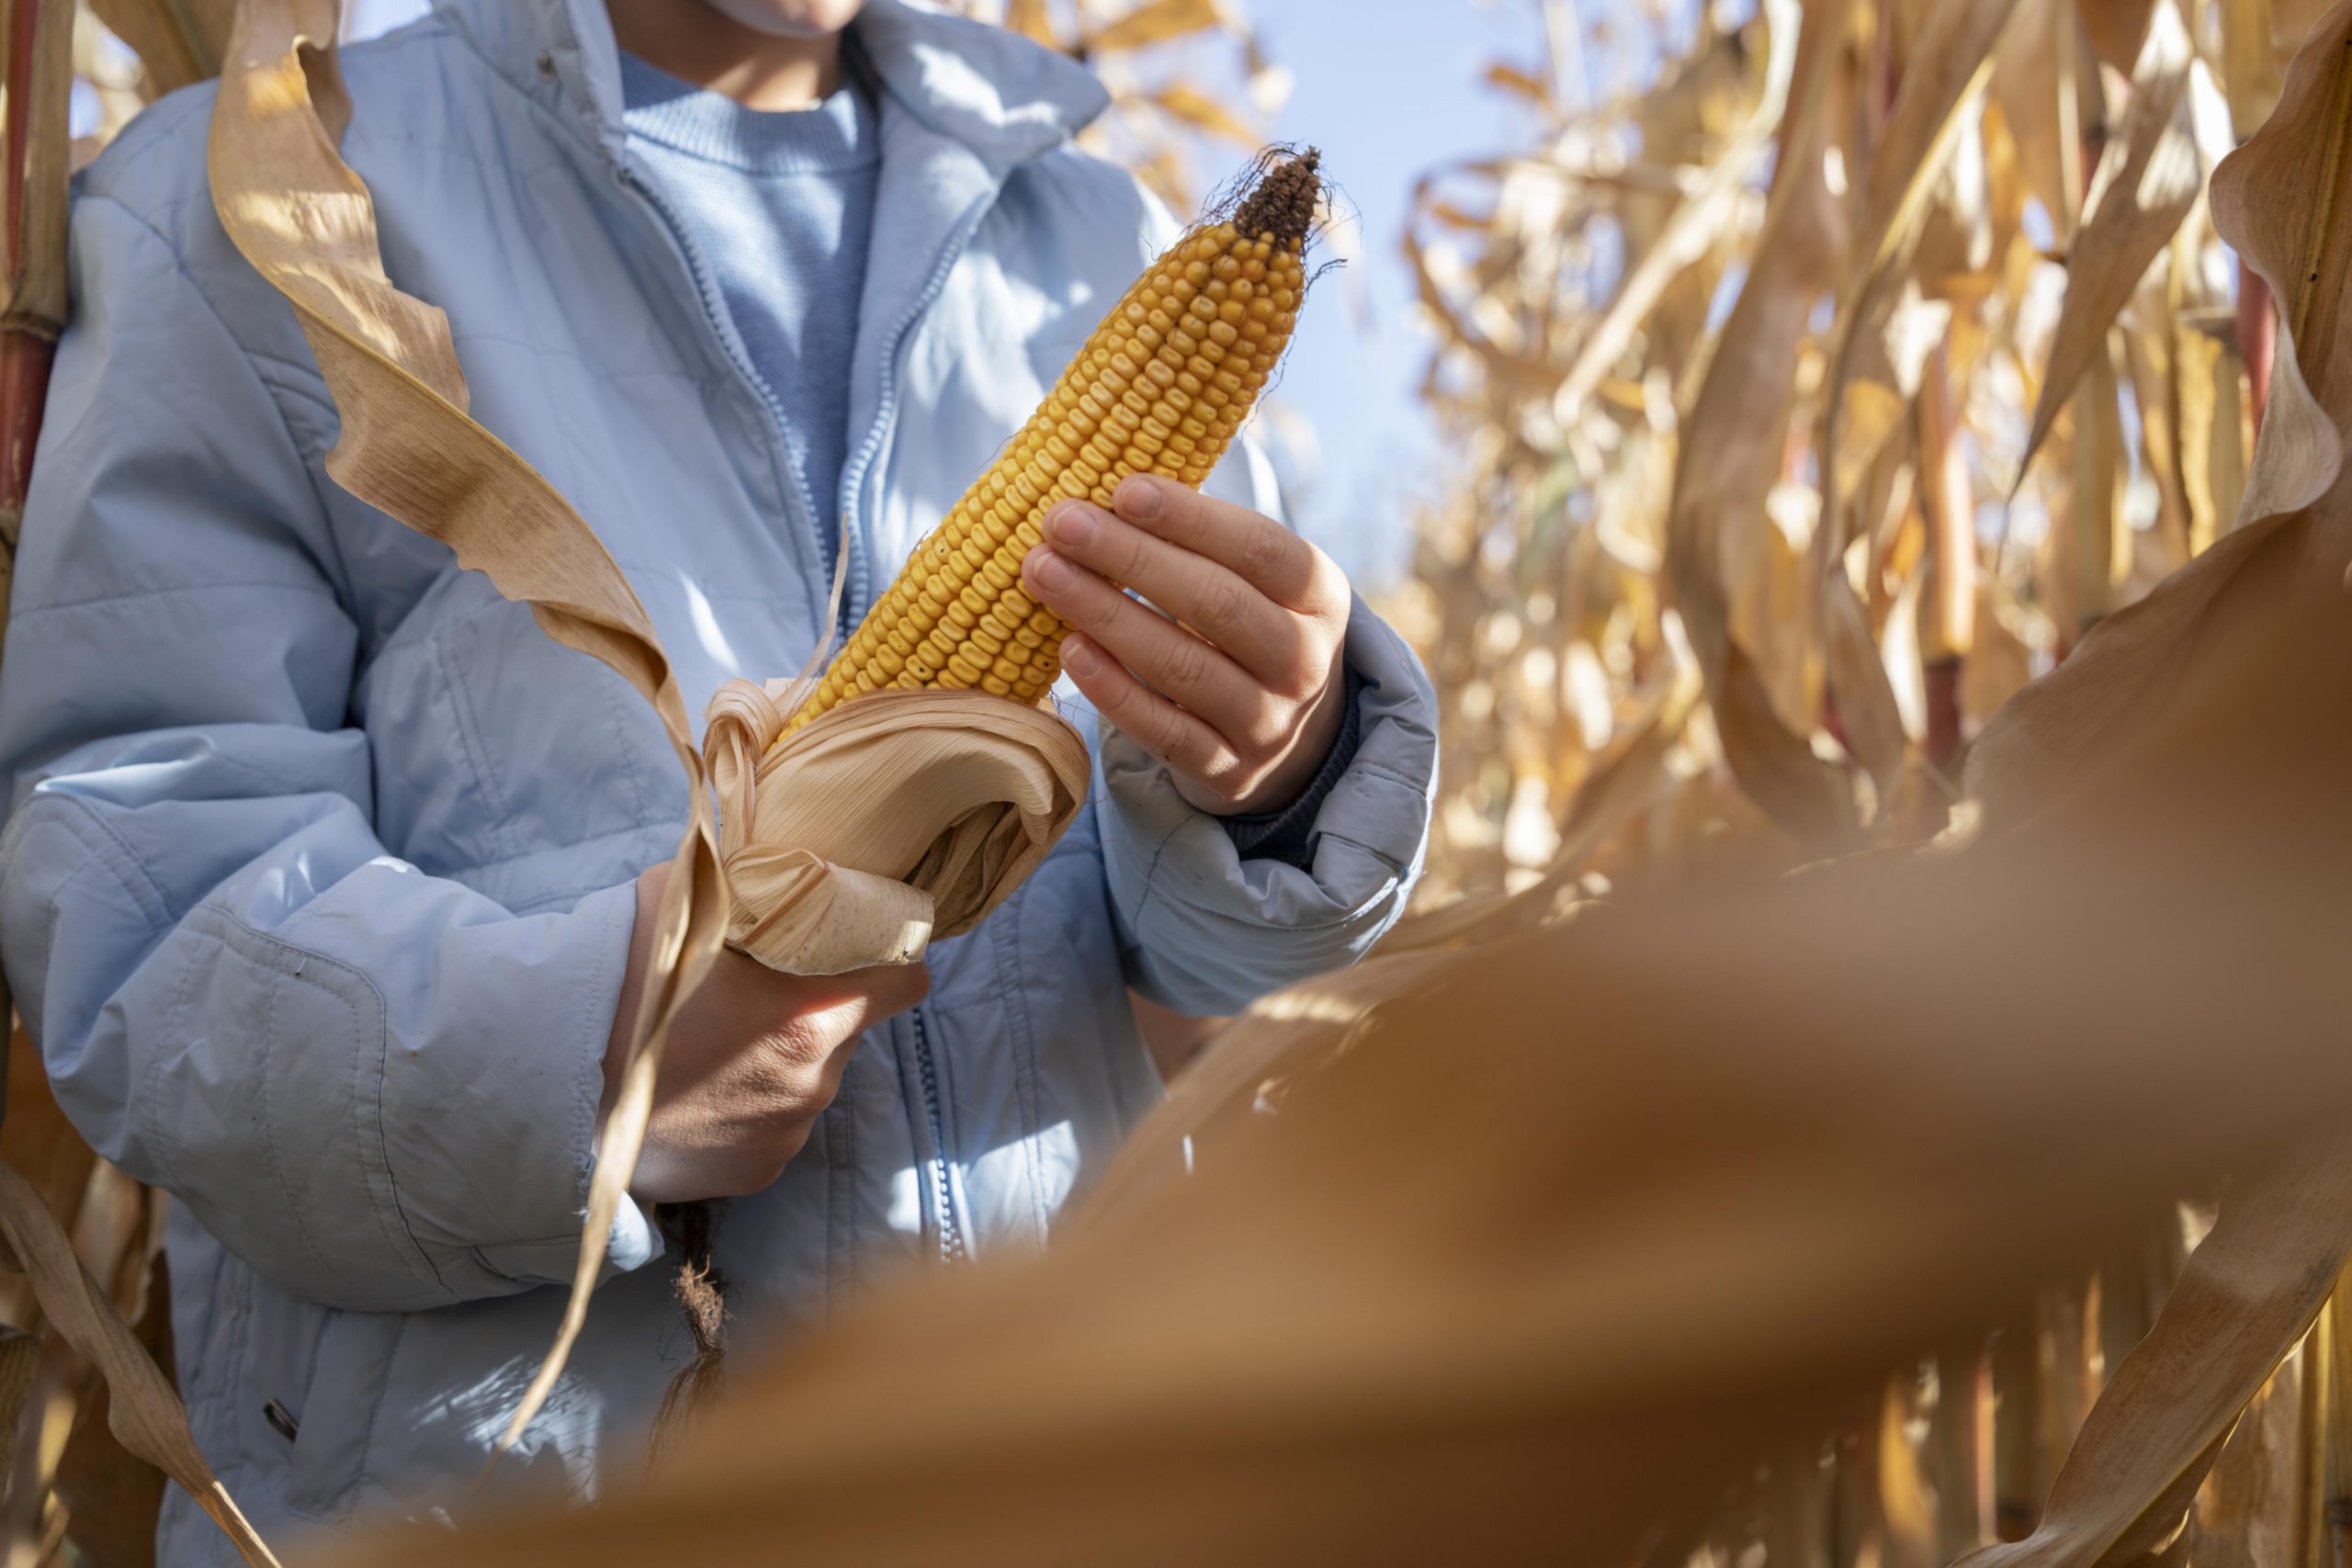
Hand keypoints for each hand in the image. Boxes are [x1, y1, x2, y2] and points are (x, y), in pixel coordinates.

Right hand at [603, 863, 928, 1202]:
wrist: (548, 1082)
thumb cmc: (616, 982)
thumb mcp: (684, 905)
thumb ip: (750, 893)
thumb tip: (783, 874)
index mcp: (812, 1011)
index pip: (905, 980)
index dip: (889, 960)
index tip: (862, 952)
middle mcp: (813, 1078)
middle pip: (848, 1030)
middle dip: (817, 1009)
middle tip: (755, 995)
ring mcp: (785, 1133)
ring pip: (808, 1080)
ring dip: (780, 1060)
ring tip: (710, 1047)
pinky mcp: (755, 1173)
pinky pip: (772, 1128)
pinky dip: (748, 1109)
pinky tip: (696, 1093)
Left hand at [1022, 474, 1351, 816]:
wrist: (1297, 740)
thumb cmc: (1252, 630)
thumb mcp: (1260, 582)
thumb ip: (1201, 542)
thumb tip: (1104, 492)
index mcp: (1319, 595)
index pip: (1259, 548)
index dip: (1190, 518)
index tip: (1122, 489)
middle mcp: (1303, 661)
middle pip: (1216, 603)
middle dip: (1131, 557)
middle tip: (1061, 523)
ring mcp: (1267, 722)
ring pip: (1183, 667)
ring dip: (1106, 614)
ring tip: (1044, 573)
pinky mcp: (1228, 773)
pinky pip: (1163, 731)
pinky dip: (1113, 690)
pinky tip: (1069, 648)